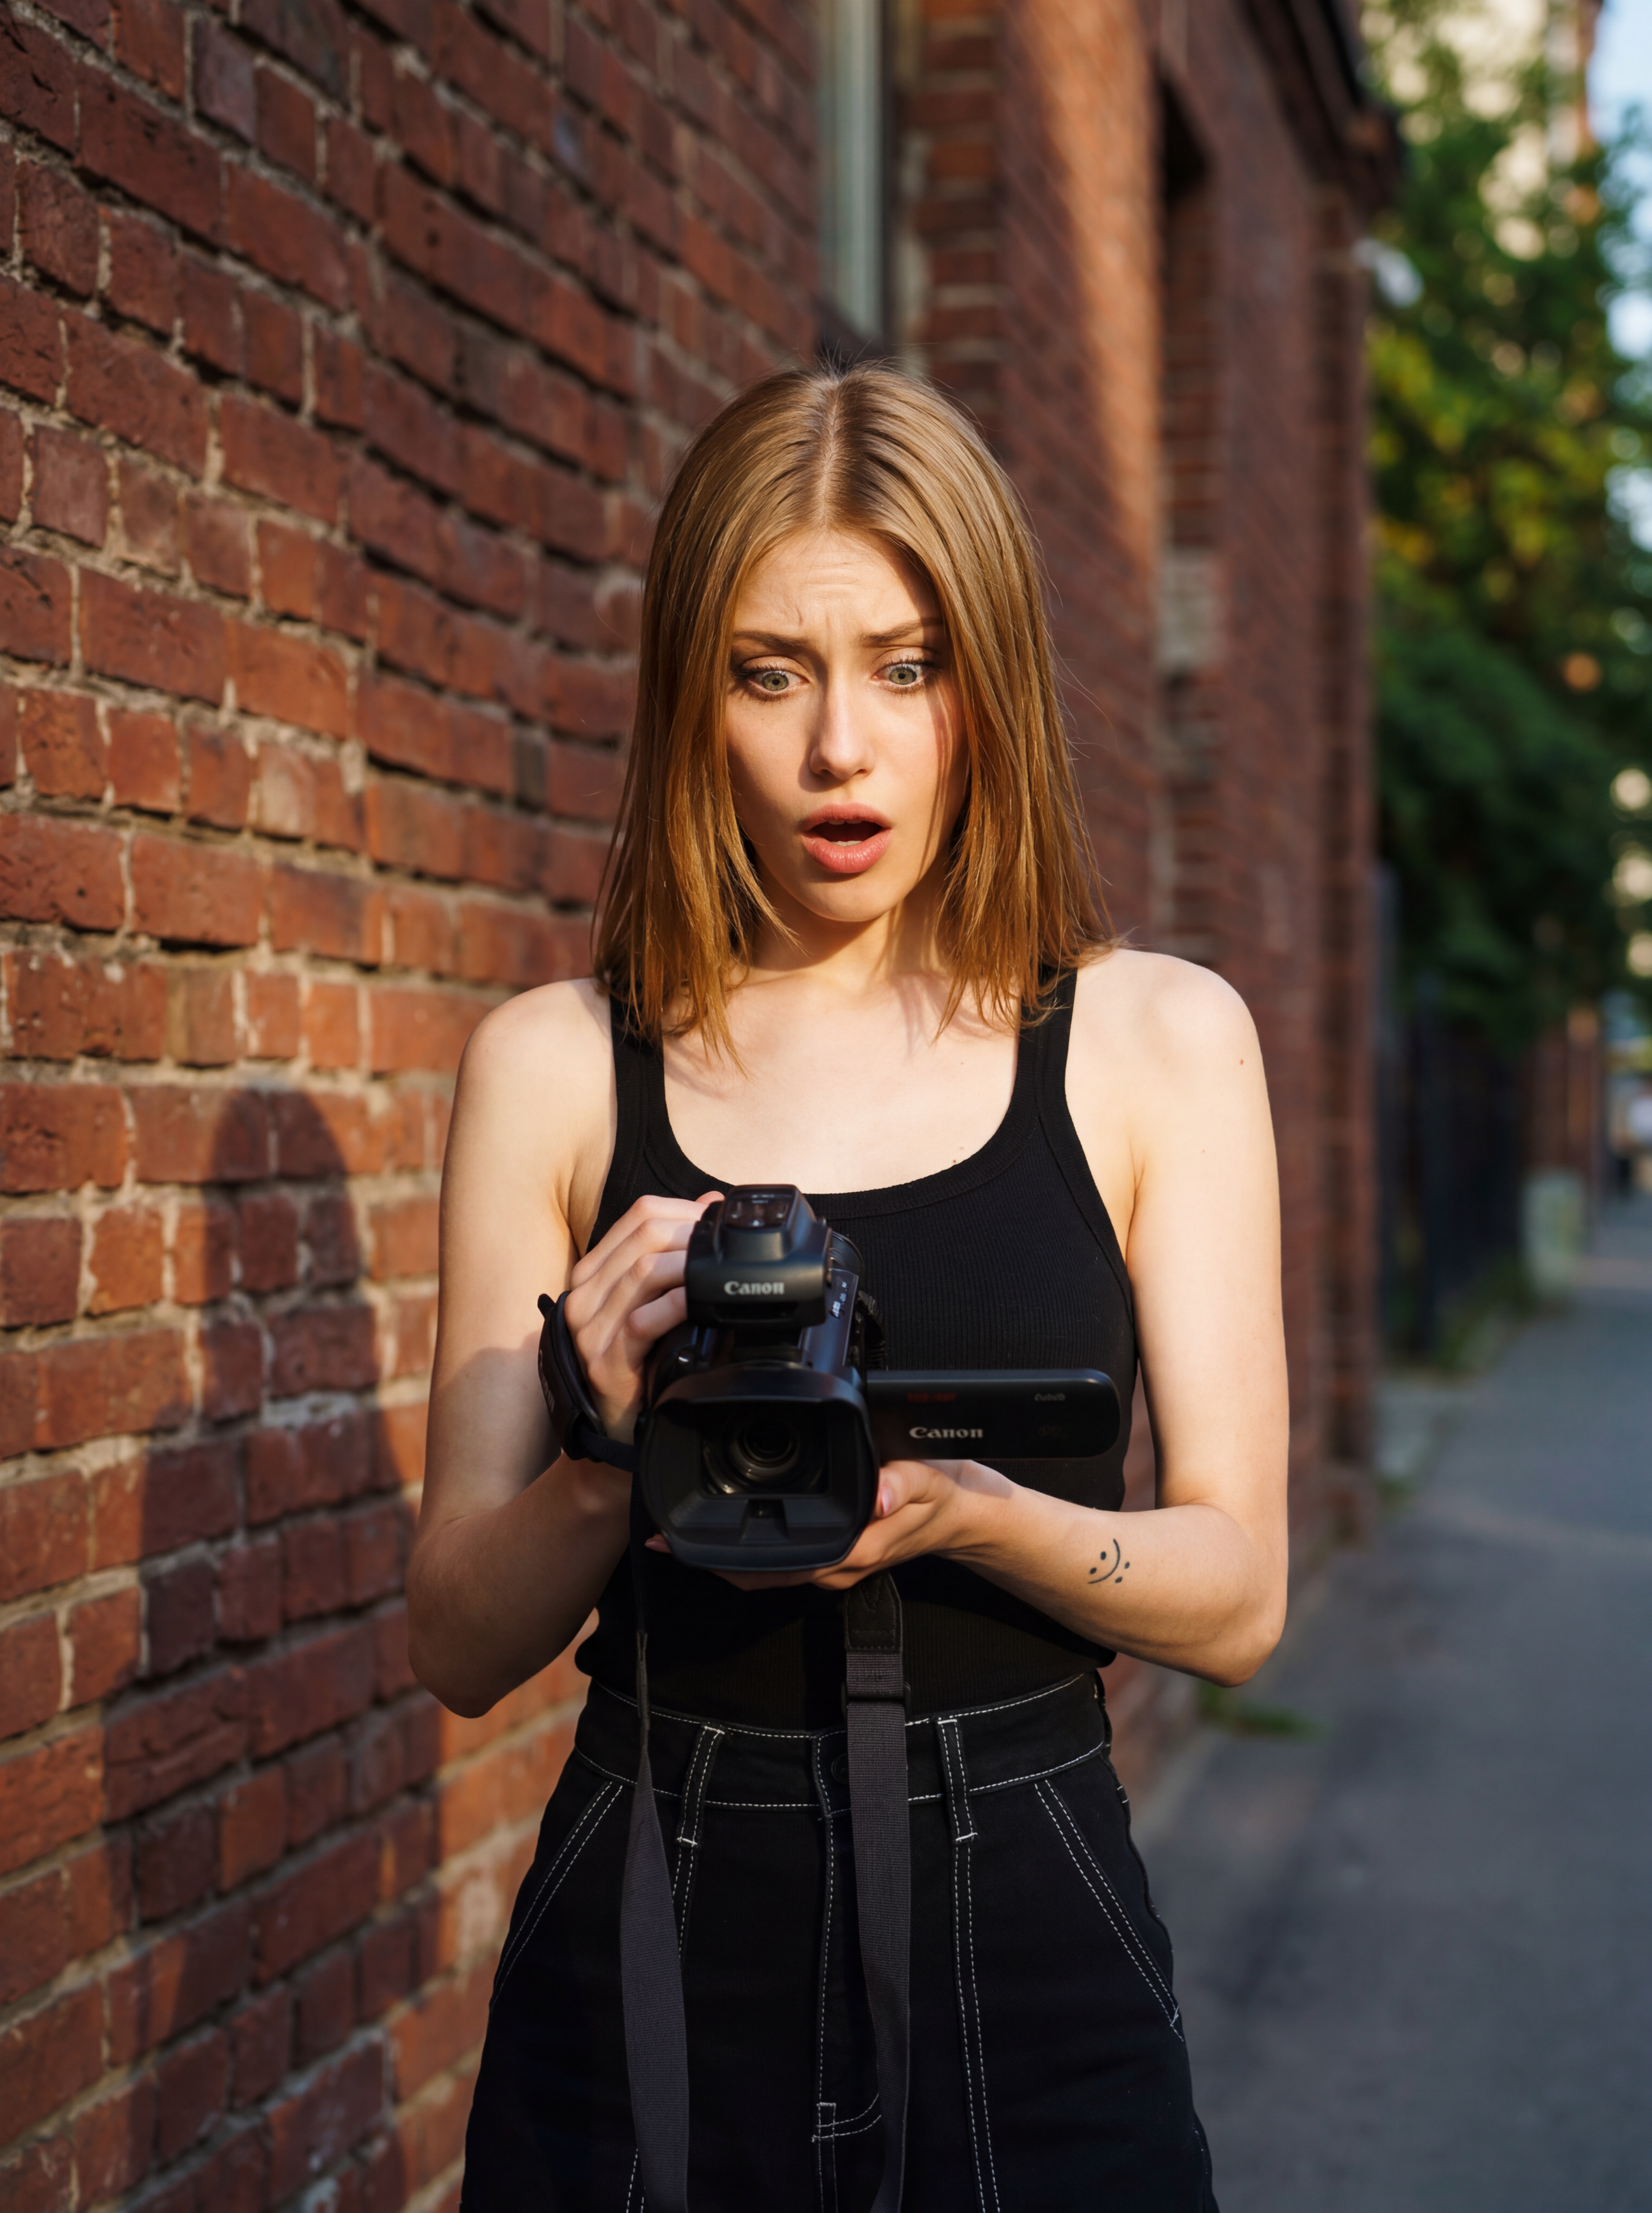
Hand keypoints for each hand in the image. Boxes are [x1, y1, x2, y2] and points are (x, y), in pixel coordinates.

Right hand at [562, 1191, 720, 1439]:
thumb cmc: (640, 1360)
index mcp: (594, 1273)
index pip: (638, 1216)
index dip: (685, 1210)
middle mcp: (584, 1296)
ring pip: (643, 1271)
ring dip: (689, 1265)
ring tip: (719, 1270)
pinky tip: (701, 1304)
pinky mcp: (605, 1363)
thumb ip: (673, 1251)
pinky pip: (642, 1321)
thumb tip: (711, 1203)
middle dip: (692, 1234)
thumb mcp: (654, 1297)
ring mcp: (590, 1330)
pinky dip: (677, 1305)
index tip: (717, 1221)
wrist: (619, 1424)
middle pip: (644, 1236)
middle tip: (724, 1246)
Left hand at [686, 1456, 1014, 1590]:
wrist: (964, 1514)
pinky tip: (726, 1528)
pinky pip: (780, 1561)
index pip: (780, 1566)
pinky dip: (747, 1551)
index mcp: (852, 1549)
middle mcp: (836, 1564)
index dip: (730, 1561)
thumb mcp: (929, 1480)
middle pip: (760, 1576)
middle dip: (711, 1562)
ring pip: (767, 1572)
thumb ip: (904, 1484)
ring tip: (680, 1538)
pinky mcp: (831, 1553)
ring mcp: (832, 1563)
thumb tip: (880, 1497)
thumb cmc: (943, 1497)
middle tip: (664, 1540)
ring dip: (724, 1558)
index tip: (689, 1547)